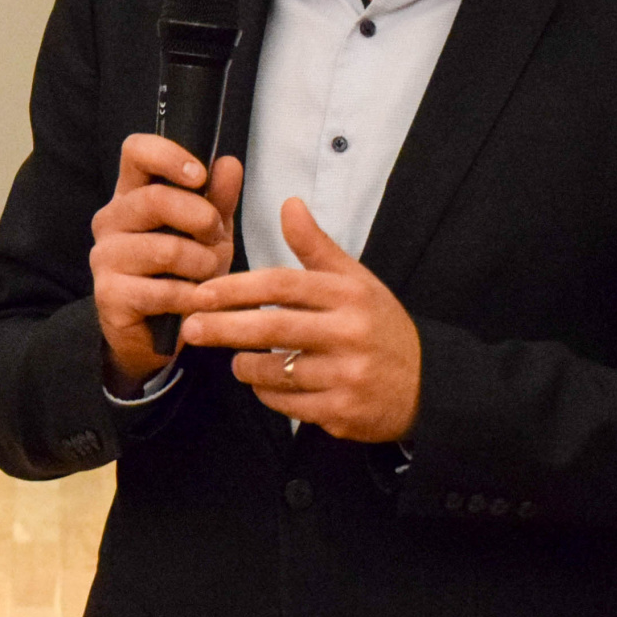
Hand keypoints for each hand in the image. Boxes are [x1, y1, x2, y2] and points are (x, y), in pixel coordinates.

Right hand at [90, 136, 243, 392]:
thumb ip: (217, 199)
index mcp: (131, 194)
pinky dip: (191, 297)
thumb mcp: (208, 233)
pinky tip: (196, 301)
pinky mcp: (109, 295)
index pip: (136, 151)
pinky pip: (162, 291)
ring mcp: (104, 258)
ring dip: (202, 264)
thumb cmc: (182, 273)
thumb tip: (229, 163)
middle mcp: (110, 221)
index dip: (168, 156)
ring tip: (210, 276)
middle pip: (155, 200)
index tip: (199, 176)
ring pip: (165, 249)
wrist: (157, 334)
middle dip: (201, 219)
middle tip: (216, 239)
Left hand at [181, 197, 421, 441]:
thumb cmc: (380, 326)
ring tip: (237, 358)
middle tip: (189, 327)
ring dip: (245, 365)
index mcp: (350, 295)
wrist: (427, 384)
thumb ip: (316, 246)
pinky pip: (287, 404)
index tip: (203, 293)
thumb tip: (288, 204)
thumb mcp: (356, 280)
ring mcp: (347, 375)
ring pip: (274, 371)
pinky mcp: (343, 412)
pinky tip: (267, 383)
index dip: (237, 288)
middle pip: (273, 328)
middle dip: (224, 327)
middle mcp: (349, 333)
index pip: (282, 285)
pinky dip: (267, 393)